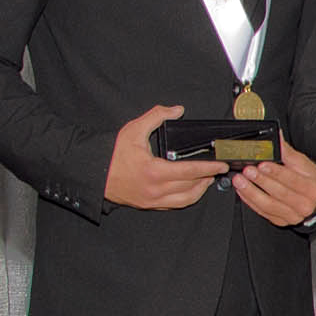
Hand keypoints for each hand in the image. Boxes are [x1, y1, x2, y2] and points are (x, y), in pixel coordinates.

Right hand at [107, 104, 226, 208]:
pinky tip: (191, 189)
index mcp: (155, 171)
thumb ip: (156, 116)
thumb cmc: (112, 155)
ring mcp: (153, 200)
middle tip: (217, 169)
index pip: (191, 171)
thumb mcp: (133, 129)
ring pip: (186, 200)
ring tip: (207, 179)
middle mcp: (156, 189)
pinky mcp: (150, 205)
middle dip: (208, 177)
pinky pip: (175, 205)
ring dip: (200, 190)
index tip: (221, 165)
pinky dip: (187, 198)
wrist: (94, 174)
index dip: (209, 168)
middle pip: (192, 186)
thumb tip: (176, 110)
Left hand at [232, 150, 315, 226]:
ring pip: (269, 205)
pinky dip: (250, 201)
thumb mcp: (304, 165)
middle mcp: (305, 205)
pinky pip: (263, 212)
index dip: (276, 172)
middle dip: (261, 181)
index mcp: (313, 189)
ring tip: (240, 181)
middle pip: (280, 193)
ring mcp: (292, 216)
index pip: (293, 180)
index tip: (262, 164)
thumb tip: (277, 138)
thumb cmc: (310, 182)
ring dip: (251, 192)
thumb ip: (288, 152)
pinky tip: (242, 191)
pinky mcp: (281, 221)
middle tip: (247, 171)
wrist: (315, 202)